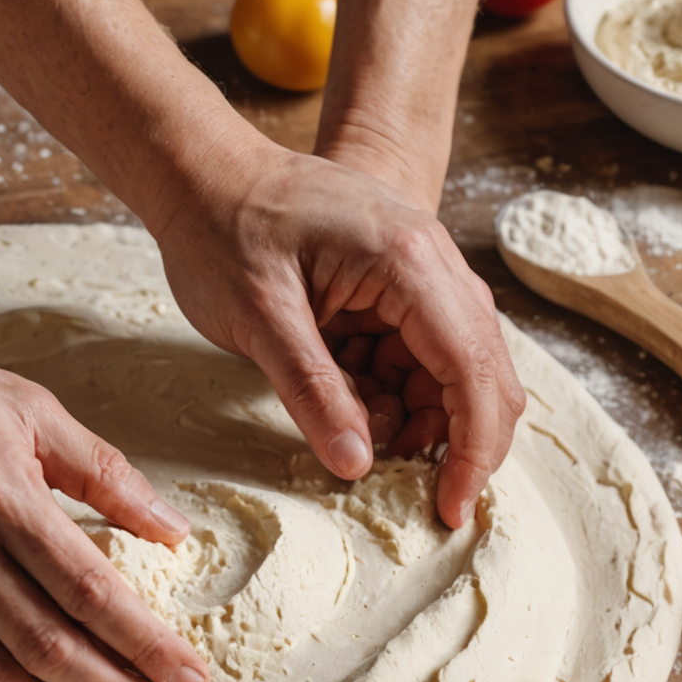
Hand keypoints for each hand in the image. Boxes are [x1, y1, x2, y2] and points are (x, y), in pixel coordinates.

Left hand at [151, 142, 524, 526]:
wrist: (200, 173)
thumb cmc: (222, 229)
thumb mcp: (259, 318)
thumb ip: (312, 391)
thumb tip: (356, 465)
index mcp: (409, 260)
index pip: (472, 368)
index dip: (472, 447)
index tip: (452, 508)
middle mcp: (431, 260)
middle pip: (481, 369)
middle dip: (457, 440)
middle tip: (418, 495)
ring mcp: (417, 270)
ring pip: (451, 366)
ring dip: (419, 416)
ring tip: (359, 436)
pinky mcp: (393, 285)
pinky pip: (415, 352)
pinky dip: (393, 391)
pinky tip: (352, 405)